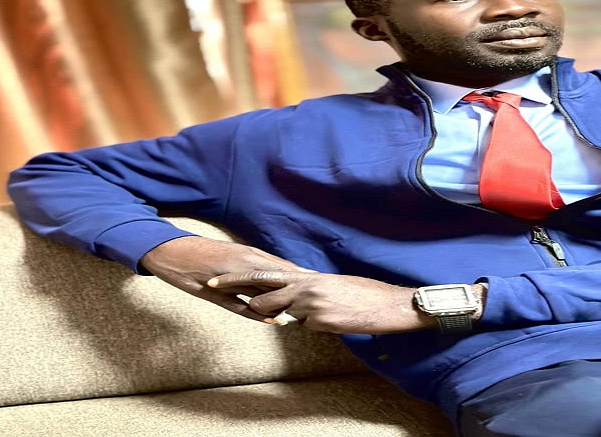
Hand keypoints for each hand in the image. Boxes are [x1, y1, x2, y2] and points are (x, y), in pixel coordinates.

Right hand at [139, 236, 310, 322]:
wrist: (170, 250)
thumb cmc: (203, 254)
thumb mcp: (232, 257)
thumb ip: (252, 268)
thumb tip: (273, 277)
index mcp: (250, 256)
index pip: (282, 268)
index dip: (302, 277)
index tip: (322, 284)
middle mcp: (245, 263)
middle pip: (279, 277)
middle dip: (301, 287)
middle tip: (322, 297)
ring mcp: (231, 277)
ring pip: (263, 290)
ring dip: (283, 300)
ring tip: (305, 311)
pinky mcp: (216, 290)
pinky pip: (240, 303)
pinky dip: (257, 312)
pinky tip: (272, 320)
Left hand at [207, 270, 437, 333]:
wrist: (390, 304)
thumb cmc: (366, 295)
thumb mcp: (334, 288)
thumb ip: (311, 294)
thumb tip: (297, 307)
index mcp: (309, 276)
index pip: (268, 273)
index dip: (241, 275)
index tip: (219, 275)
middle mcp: (307, 286)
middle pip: (262, 286)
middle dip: (235, 287)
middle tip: (210, 284)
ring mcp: (312, 303)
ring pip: (280, 311)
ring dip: (279, 314)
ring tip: (278, 310)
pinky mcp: (321, 320)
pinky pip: (307, 327)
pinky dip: (316, 327)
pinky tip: (336, 321)